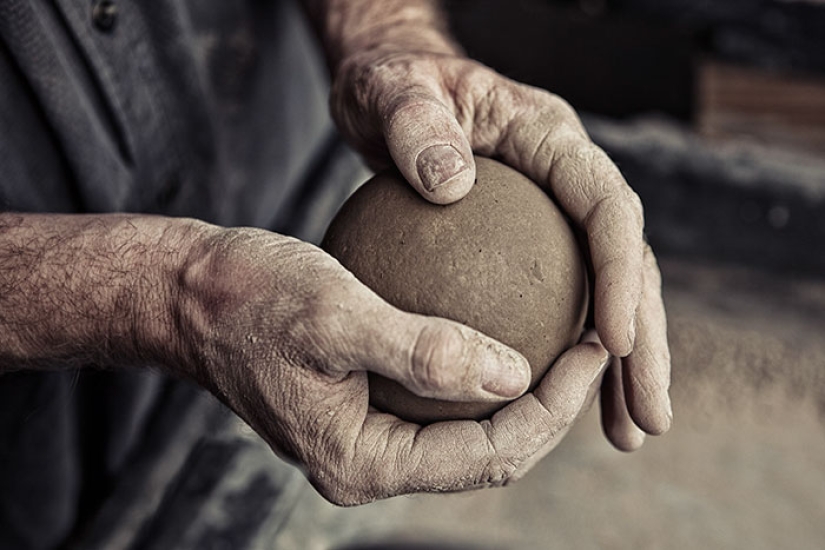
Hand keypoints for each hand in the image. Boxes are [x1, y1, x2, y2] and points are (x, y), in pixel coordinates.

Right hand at [176, 228, 609, 503]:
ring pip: (470, 430)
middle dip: (553, 404)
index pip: (489, 454)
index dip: (555, 407)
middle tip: (596, 342)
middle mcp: (370, 463)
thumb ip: (425, 351)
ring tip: (569, 338)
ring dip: (525, 390)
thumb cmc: (250, 297)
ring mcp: (368, 438)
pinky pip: (441, 400)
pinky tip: (511, 325)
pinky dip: (482, 369)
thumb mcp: (337, 314)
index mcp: (364, 462)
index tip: (596, 346)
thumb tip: (515, 376)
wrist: (190, 296)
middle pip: (489, 452)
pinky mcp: (366, 404)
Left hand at [331, 50, 671, 447]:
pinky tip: (550, 404)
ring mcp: (553, 212)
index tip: (617, 343)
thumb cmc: (393, 86)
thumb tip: (451, 184)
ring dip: (620, 366)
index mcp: (550, 137)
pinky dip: (563, 354)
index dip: (619, 273)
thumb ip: (415, 129)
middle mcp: (566, 179)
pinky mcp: (531, 242)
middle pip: (625, 262)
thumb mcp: (392, 94)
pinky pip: (557, 301)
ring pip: (604, 292)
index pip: (605, 205)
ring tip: (626, 432)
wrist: (392, 88)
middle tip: (648, 417)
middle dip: (645, 344)